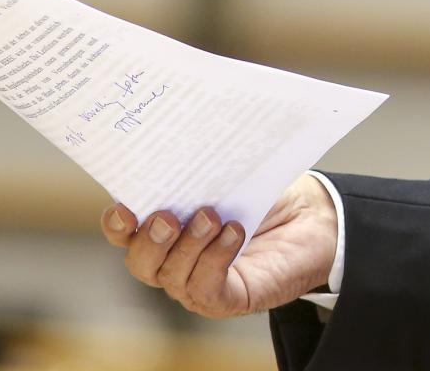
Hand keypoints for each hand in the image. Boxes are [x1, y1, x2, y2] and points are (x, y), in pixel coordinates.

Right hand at [99, 172, 338, 317]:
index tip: (123, 207)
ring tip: (211, 216)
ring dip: (188, 245)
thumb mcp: (232, 173)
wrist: (313, 218)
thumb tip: (189, 132)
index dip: (116, 224)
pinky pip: (206, 288)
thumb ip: (206, 163)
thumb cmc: (264, 193)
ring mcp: (197, 283)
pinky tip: (234, 233)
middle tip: (167, 216)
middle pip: (140, 262)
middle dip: (149, 240)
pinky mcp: (225, 299)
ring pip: (171, 276)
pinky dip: (215, 259)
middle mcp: (173, 260)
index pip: (125, 232)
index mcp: (165, 227)